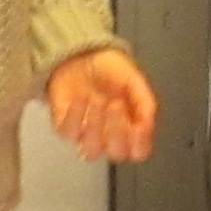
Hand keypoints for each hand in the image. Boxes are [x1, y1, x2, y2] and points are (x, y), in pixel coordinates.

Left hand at [47, 46, 156, 161]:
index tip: (138, 125)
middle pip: (117, 154)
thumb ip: (145, 103)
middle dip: (118, 131)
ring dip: (96, 126)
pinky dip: (76, 116)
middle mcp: (109, 137)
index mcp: (130, 129)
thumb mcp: (134, 81)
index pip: (139, 151)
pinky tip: (82, 97)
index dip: (140, 144)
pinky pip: (69, 133)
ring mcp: (85, 135)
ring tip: (98, 99)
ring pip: (92, 150)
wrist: (82, 56)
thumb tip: (147, 124)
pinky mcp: (64, 128)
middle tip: (115, 104)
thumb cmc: (111, 72)